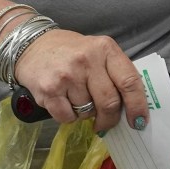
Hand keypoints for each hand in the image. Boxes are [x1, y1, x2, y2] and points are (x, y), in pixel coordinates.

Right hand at [13, 30, 149, 131]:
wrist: (30, 45)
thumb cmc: (70, 52)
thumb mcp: (98, 52)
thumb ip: (115, 73)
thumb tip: (132, 107)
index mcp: (106, 49)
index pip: (130, 82)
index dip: (137, 105)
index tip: (139, 121)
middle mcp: (87, 60)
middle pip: (109, 102)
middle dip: (110, 119)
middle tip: (105, 123)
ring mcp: (67, 75)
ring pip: (88, 111)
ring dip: (85, 114)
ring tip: (76, 98)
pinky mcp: (48, 89)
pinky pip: (67, 117)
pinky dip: (68, 117)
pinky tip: (63, 102)